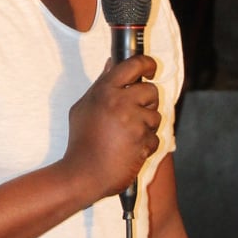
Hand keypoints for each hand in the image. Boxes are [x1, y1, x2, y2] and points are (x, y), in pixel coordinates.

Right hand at [61, 56, 159, 205]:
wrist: (83, 174)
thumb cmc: (81, 141)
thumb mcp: (83, 107)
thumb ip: (101, 84)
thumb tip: (112, 64)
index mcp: (105, 90)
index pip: (133, 65)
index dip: (147, 63)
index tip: (151, 68)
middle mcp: (121, 102)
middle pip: (151, 91)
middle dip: (147, 102)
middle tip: (133, 114)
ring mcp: (134, 122)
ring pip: (156, 116)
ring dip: (146, 126)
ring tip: (126, 136)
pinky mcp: (143, 140)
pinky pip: (155, 137)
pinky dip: (146, 145)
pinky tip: (129, 149)